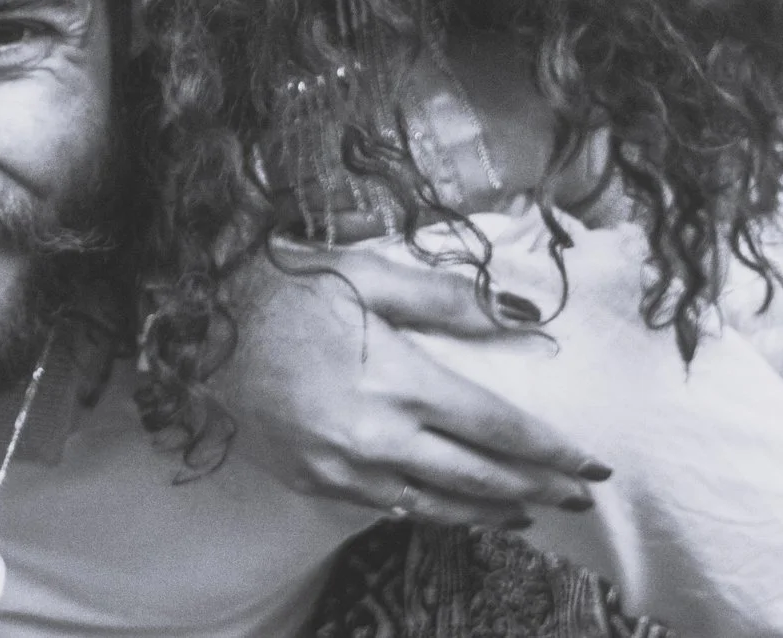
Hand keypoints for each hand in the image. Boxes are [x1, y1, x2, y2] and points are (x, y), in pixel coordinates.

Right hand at [210, 242, 611, 528]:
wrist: (192, 320)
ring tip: (529, 511)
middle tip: (578, 494)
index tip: (590, 461)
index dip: (548, 450)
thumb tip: (521, 316)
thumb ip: (448, 299)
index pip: (495, 427)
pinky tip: (453, 506)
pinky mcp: (312, 480)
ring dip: (490, 510)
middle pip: (477, 476)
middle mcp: (374, 434)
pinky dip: (432, 510)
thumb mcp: (368, 272)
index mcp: (397, 378)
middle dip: (535, 488)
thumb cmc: (283, 282)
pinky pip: (388, 506)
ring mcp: (340, 467)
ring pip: (436, 503)